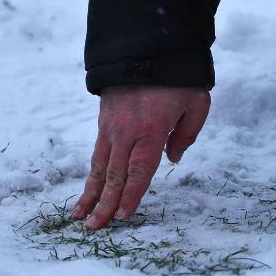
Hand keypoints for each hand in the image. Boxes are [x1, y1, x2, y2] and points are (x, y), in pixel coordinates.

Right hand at [71, 85, 210, 229]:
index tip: (123, 217)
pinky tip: (89, 188)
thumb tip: (171, 159)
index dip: (131, 196)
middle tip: (93, 229)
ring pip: (99, 167)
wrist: (146, 46)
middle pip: (114, 176)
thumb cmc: (178, 77)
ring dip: (90, 194)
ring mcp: (111, 127)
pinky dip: (92, 174)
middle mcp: (126, 132)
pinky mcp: (104, 121)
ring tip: (80, 216)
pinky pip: (97, 153)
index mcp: (151, 131)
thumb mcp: (196, 104)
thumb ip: (186, 135)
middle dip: (104, 205)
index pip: (139, 171)